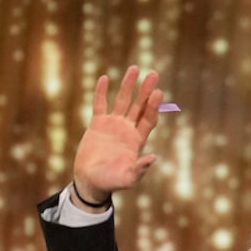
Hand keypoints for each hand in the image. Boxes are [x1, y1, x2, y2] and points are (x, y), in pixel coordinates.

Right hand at [72, 66, 165, 206]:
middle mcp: (128, 129)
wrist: (91, 181)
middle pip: (139, 105)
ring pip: (122, 101)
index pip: (148, 118)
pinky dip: (101, 92)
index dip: (154, 106)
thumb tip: (153, 157)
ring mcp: (113, 125)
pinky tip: (105, 78)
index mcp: (138, 140)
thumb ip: (140, 168)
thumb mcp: (129, 177)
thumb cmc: (112, 181)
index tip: (158, 92)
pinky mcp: (97, 124)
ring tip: (134, 68)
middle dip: (146, 90)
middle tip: (153, 73)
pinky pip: (100, 104)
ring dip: (128, 85)